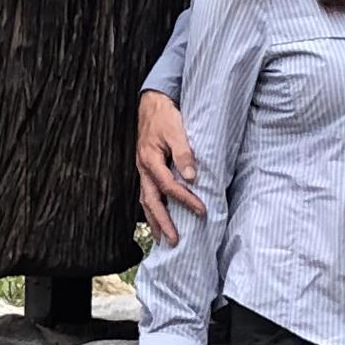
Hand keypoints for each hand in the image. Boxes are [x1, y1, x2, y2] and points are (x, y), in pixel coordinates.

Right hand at [135, 94, 201, 246]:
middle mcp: (143, 169)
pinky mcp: (145, 170)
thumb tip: (191, 178)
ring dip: (155, 221)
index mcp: (150, 159)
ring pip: (146, 201)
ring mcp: (142, 171)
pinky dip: (152, 210)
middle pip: (151, 202)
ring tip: (162, 239)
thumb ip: (183, 153)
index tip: (202, 211)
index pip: (168, 186)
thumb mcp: (176, 130)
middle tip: (175, 241)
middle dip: (163, 223)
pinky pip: (146, 195)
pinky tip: (158, 219)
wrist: (152, 104)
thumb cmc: (165, 116)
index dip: (185, 200)